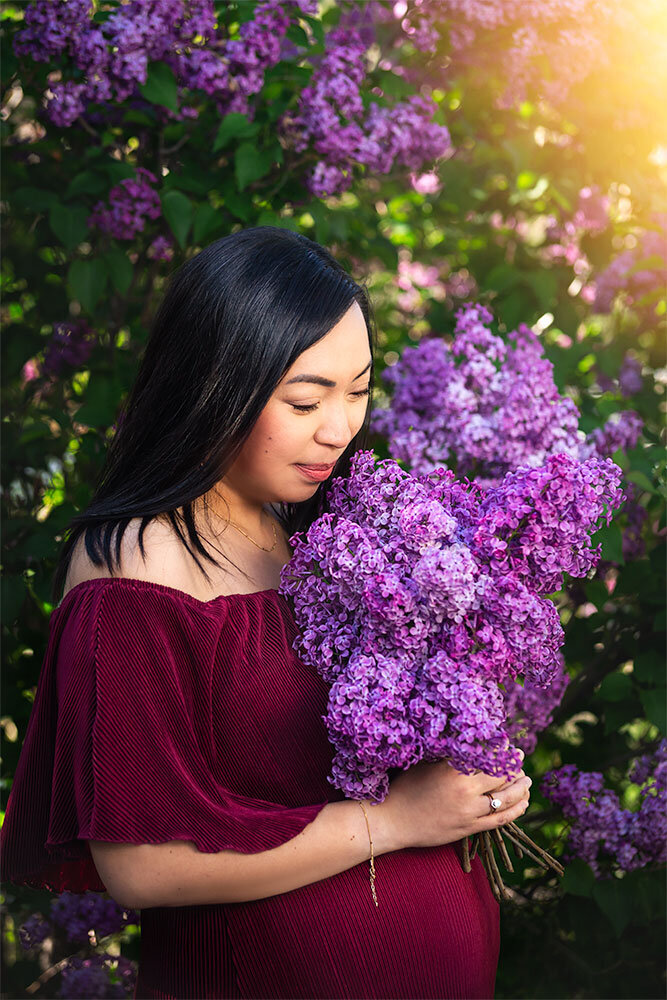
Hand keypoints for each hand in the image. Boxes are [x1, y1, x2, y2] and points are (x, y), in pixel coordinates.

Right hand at [378, 753, 531, 850]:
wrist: (393, 820)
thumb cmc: (405, 787)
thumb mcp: (427, 763)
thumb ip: (451, 756)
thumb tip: (472, 744)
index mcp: (454, 770)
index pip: (487, 756)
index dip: (501, 748)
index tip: (508, 741)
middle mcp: (465, 791)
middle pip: (501, 776)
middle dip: (514, 765)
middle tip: (520, 757)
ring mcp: (469, 812)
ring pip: (505, 799)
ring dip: (521, 789)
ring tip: (528, 781)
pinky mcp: (469, 829)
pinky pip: (500, 820)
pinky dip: (516, 811)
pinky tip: (523, 803)